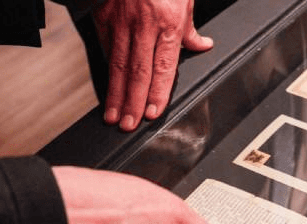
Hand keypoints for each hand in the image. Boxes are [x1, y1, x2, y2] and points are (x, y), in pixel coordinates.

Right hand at [94, 0, 212, 131]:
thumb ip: (190, 28)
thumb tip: (202, 45)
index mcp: (168, 22)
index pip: (164, 67)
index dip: (158, 93)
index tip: (152, 113)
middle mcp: (144, 25)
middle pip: (138, 71)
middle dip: (133, 102)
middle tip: (128, 125)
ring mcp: (121, 21)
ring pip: (117, 64)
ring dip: (115, 94)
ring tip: (113, 116)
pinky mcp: (104, 17)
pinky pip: (105, 48)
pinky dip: (105, 71)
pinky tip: (105, 89)